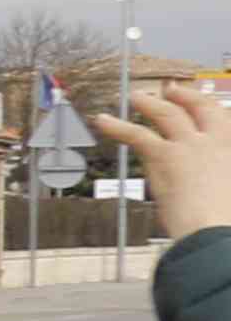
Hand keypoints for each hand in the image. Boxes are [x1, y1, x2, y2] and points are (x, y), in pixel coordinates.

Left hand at [128, 79, 230, 250]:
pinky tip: (102, 121)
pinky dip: (117, 126)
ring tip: (135, 97)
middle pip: (200, 109)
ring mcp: (190, 146)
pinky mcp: (164, 156)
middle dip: (184, 97)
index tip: (201, 101)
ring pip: (167, 114)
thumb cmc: (225, 223)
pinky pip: (136, 134)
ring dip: (150, 103)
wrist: (215, 231)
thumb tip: (212, 185)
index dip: (208, 108)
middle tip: (170, 90)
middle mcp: (215, 143)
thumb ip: (218, 181)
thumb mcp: (227, 191)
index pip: (222, 120)